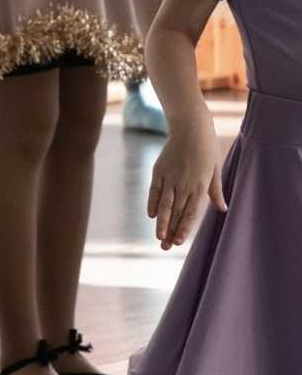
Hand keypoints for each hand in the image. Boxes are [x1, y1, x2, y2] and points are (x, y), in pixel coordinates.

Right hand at [147, 117, 225, 248]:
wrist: (190, 126)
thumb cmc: (207, 147)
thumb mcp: (216, 168)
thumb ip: (216, 190)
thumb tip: (223, 209)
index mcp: (200, 185)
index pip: (191, 212)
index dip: (184, 228)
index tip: (179, 241)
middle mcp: (184, 184)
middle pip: (176, 212)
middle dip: (170, 231)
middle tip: (164, 247)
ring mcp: (170, 177)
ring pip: (165, 205)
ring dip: (161, 222)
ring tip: (158, 237)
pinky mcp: (159, 170)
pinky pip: (154, 191)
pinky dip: (152, 203)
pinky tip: (151, 215)